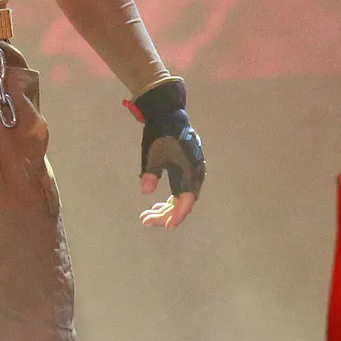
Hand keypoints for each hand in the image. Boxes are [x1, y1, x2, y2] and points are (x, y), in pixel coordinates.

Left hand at [133, 80, 202, 226]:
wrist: (168, 113)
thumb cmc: (160, 132)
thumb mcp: (153, 152)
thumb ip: (151, 171)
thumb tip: (146, 190)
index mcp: (189, 170)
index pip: (186, 200)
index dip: (178, 215)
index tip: (167, 227)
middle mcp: (195, 173)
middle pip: (183, 202)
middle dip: (165, 214)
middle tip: (145, 221)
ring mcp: (192, 171)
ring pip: (181, 198)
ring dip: (165, 209)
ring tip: (146, 216)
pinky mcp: (187, 170)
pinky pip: (180, 190)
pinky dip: (169, 200)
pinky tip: (157, 205)